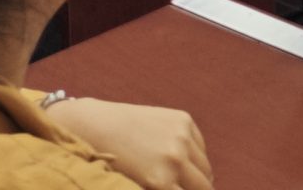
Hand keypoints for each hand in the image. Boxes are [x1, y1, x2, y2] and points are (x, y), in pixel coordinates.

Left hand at [42, 98, 212, 189]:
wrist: (96, 126)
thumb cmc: (110, 164)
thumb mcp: (136, 187)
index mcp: (161, 181)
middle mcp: (175, 158)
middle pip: (205, 186)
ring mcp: (181, 136)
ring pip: (206, 168)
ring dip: (200, 177)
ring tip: (188, 182)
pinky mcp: (183, 119)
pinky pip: (200, 146)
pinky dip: (196, 156)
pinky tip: (182, 160)